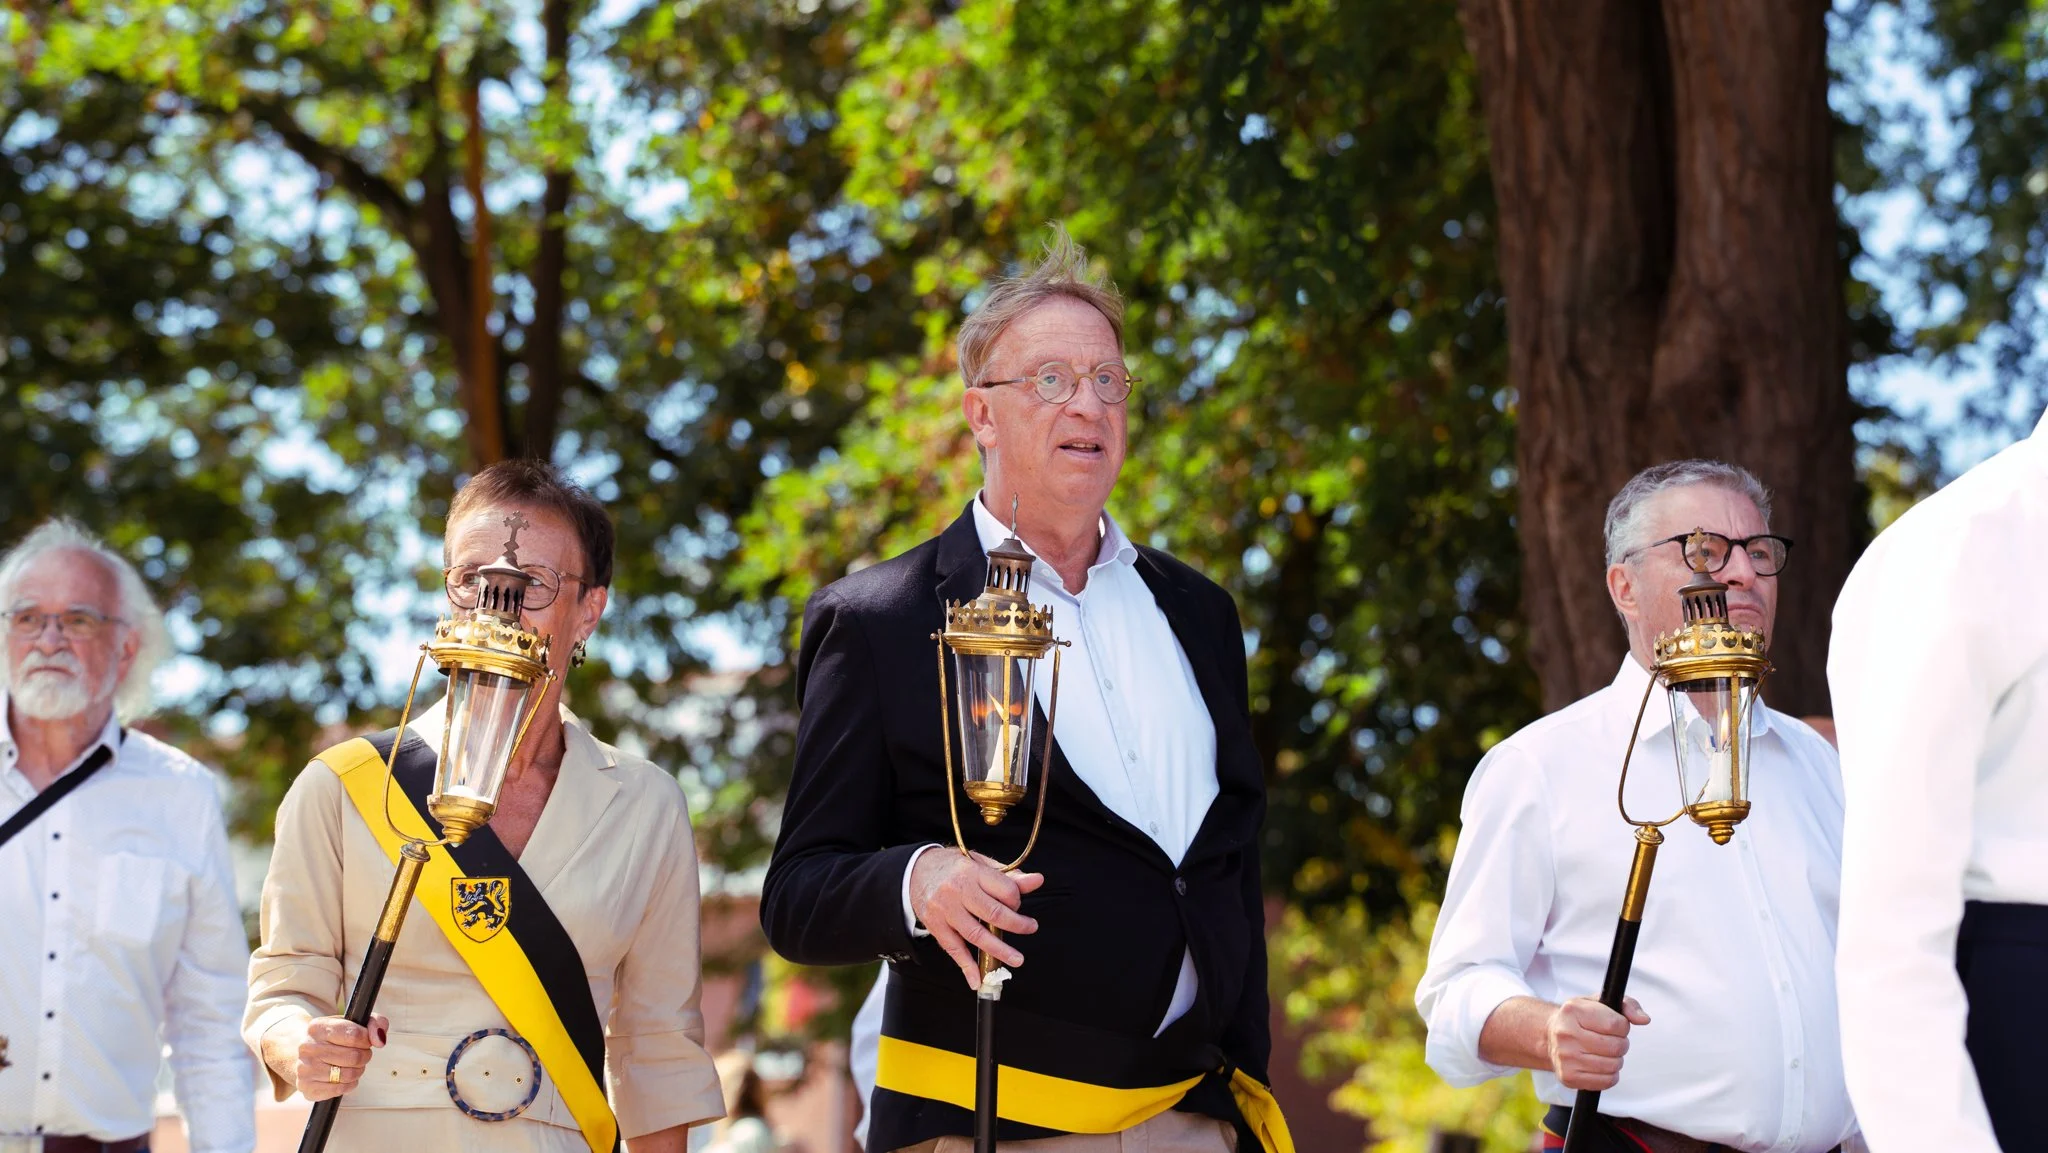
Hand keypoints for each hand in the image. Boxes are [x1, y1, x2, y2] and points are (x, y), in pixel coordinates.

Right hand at [280, 1014, 388, 1100]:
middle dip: (364, 1056)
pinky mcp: (307, 1088)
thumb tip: (380, 1039)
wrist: (305, 1056)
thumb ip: (374, 1023)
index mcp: (318, 1027)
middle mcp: (307, 1047)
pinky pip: (340, 1089)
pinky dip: (348, 1084)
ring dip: (357, 1071)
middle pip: (354, 1056)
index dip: (367, 1040)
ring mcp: (305, 1069)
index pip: (355, 1035)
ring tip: (352, 1065)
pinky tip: (343, 1077)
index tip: (365, 1041)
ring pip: (348, 1074)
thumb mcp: (353, 1023)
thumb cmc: (334, 1039)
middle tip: (360, 1054)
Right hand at [910, 849, 1044, 988]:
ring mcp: (945, 910)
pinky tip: (977, 979)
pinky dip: (966, 966)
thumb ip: (1009, 875)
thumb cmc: (954, 867)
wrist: (917, 871)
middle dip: (1017, 925)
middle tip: (1031, 928)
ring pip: (976, 935)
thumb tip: (1037, 880)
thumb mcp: (981, 863)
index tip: (1018, 905)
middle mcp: (958, 892)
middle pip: (994, 914)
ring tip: (1017, 959)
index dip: (1017, 901)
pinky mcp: (935, 926)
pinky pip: (954, 949)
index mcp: (972, 873)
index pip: (1005, 891)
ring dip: (999, 951)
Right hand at [1545, 996, 1647, 1090]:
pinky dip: (1610, 1074)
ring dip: (1616, 1059)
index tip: (1615, 1025)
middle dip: (1621, 1044)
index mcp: (1573, 1010)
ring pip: (1613, 1065)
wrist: (1550, 1036)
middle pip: (1616, 1046)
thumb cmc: (1579, 1018)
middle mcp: (1566, 1034)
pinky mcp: (1569, 1077)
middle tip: (1611, 1040)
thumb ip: (1627, 1005)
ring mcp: (1565, 1057)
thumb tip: (1644, 1019)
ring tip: (1605, 1052)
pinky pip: (1606, 1081)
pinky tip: (1600, 1065)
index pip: (1616, 1024)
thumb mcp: (1600, 1002)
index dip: (1623, 1026)